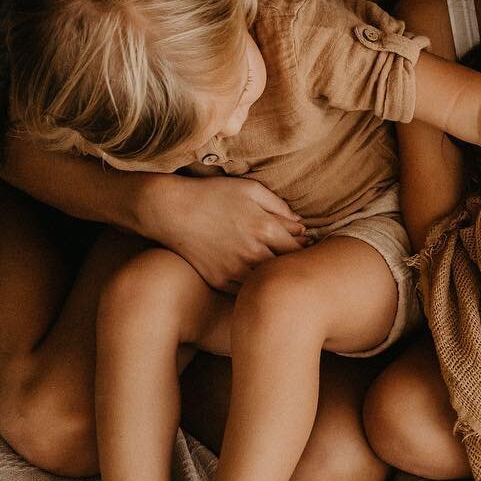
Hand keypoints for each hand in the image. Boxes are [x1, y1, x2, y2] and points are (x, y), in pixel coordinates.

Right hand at [135, 175, 306, 291]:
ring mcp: (235, 269)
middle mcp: (253, 252)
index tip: (308, 249)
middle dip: (294, 266)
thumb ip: (278, 206)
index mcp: (265, 228)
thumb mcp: (250, 189)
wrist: (172, 211)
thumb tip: (300, 224)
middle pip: (286, 268)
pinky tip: (257, 280)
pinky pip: (246, 291)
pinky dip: (255, 287)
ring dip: (275, 279)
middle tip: (299, 264)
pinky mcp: (220, 281)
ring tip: (280, 274)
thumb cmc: (212, 194)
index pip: (299, 249)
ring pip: (267, 282)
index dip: (307, 250)